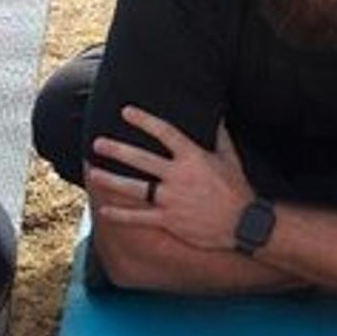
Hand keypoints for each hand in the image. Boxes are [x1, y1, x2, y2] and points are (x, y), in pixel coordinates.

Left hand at [88, 108, 253, 252]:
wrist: (242, 223)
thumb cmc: (237, 189)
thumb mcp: (231, 159)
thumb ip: (220, 136)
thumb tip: (218, 115)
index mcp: (193, 158)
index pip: (165, 133)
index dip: (144, 121)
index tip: (126, 112)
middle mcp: (178, 176)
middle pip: (141, 160)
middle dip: (117, 150)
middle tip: (98, 143)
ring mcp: (171, 199)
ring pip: (135, 188)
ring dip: (112, 180)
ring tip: (94, 173)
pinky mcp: (168, 220)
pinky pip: (139, 217)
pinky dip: (120, 215)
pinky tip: (104, 210)